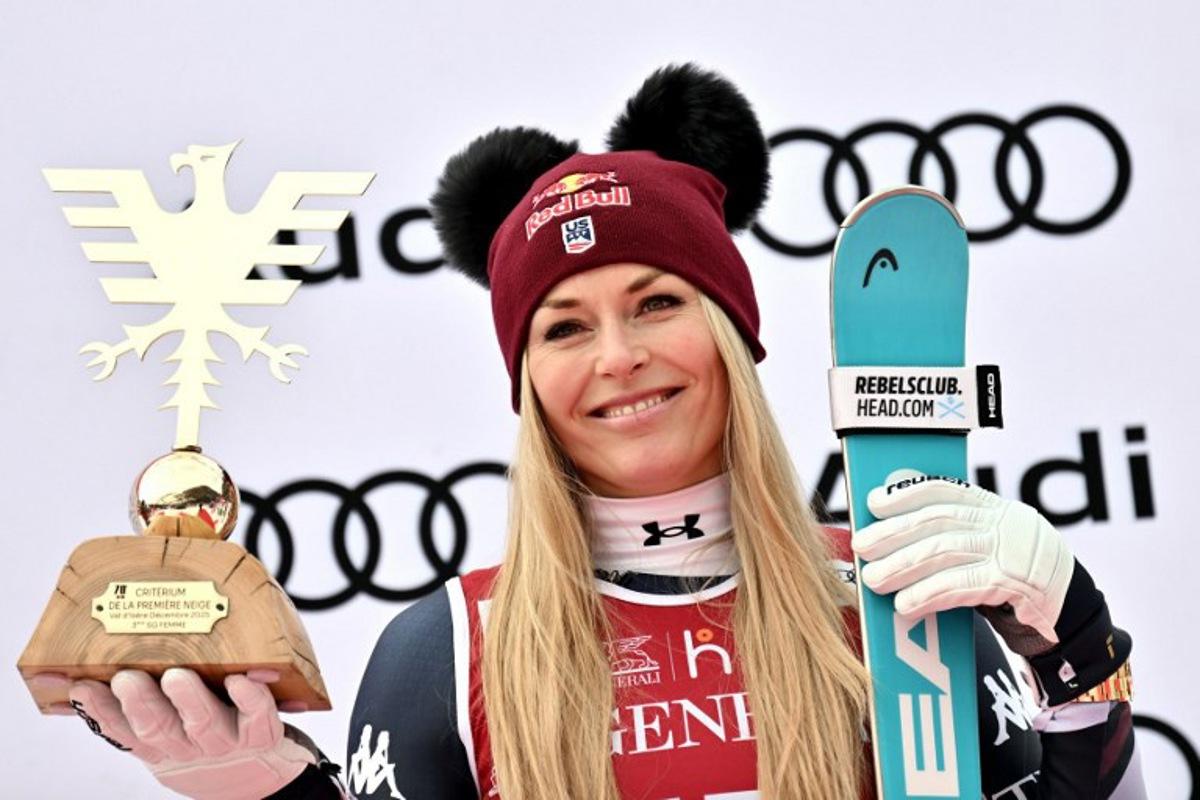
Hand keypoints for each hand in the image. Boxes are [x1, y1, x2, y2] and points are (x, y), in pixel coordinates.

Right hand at [33, 668, 314, 799]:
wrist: (258, 776)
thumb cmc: (208, 738)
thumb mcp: (170, 730)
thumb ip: (144, 703)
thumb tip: (101, 658)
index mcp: (159, 745)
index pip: (122, 730)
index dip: (100, 710)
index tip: (82, 686)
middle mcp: (187, 747)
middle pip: (157, 729)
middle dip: (140, 703)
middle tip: (126, 678)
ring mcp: (225, 744)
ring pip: (203, 724)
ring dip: (188, 700)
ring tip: (176, 676)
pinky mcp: (262, 737)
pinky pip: (257, 718)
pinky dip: (249, 699)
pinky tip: (240, 681)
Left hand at [852, 469, 1074, 644]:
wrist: (1073, 609)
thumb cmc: (1020, 575)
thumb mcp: (993, 542)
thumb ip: (957, 535)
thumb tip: (896, 539)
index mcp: (992, 507)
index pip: (942, 490)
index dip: (904, 494)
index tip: (873, 503)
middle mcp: (1000, 522)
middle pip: (935, 521)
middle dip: (892, 533)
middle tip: (861, 547)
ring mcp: (1007, 552)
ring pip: (943, 551)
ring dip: (902, 566)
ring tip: (873, 580)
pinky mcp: (1011, 584)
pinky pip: (961, 586)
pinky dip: (928, 595)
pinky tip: (905, 605)